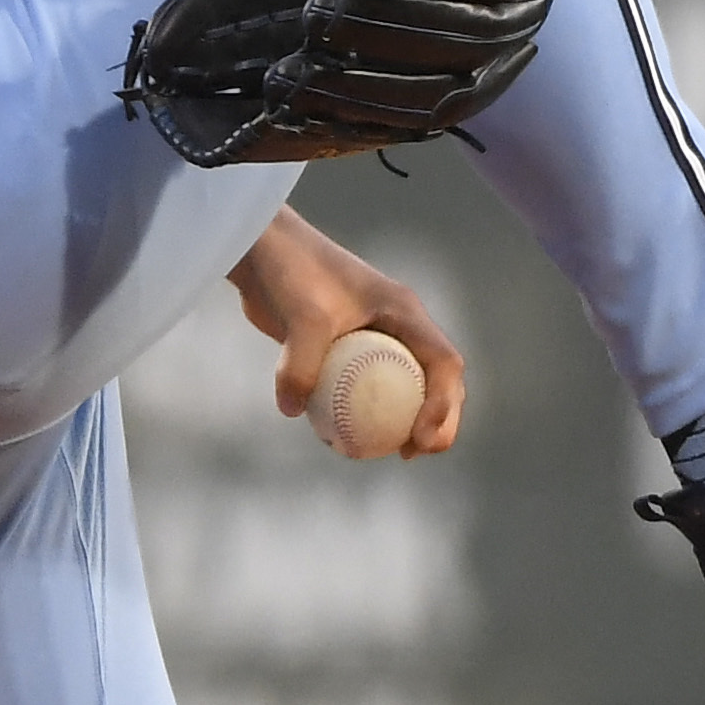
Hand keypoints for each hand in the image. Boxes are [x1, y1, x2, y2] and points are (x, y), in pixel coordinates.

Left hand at [227, 206, 464, 457]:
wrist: (260, 250)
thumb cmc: (289, 271)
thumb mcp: (302, 317)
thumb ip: (302, 363)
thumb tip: (293, 409)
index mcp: (404, 311)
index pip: (444, 361)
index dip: (444, 403)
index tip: (420, 438)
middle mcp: (398, 324)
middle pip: (437, 378)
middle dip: (439, 420)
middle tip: (414, 454)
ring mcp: (374, 337)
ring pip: (405, 387)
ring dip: (408, 421)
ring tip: (394, 454)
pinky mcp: (346, 349)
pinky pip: (366, 389)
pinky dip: (367, 415)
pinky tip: (347, 440)